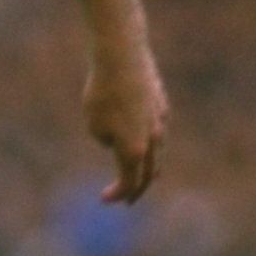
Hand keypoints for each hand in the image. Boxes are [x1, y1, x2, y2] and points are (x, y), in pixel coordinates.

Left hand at [86, 43, 167, 203]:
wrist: (123, 56)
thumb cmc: (103, 93)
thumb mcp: (94, 124)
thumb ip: (107, 140)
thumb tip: (118, 139)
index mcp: (134, 151)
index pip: (129, 183)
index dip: (118, 194)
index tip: (104, 199)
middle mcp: (153, 140)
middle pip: (150, 174)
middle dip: (138, 188)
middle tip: (128, 199)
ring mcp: (160, 121)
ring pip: (156, 151)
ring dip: (145, 164)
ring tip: (135, 170)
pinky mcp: (161, 104)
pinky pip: (156, 130)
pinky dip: (148, 141)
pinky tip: (140, 137)